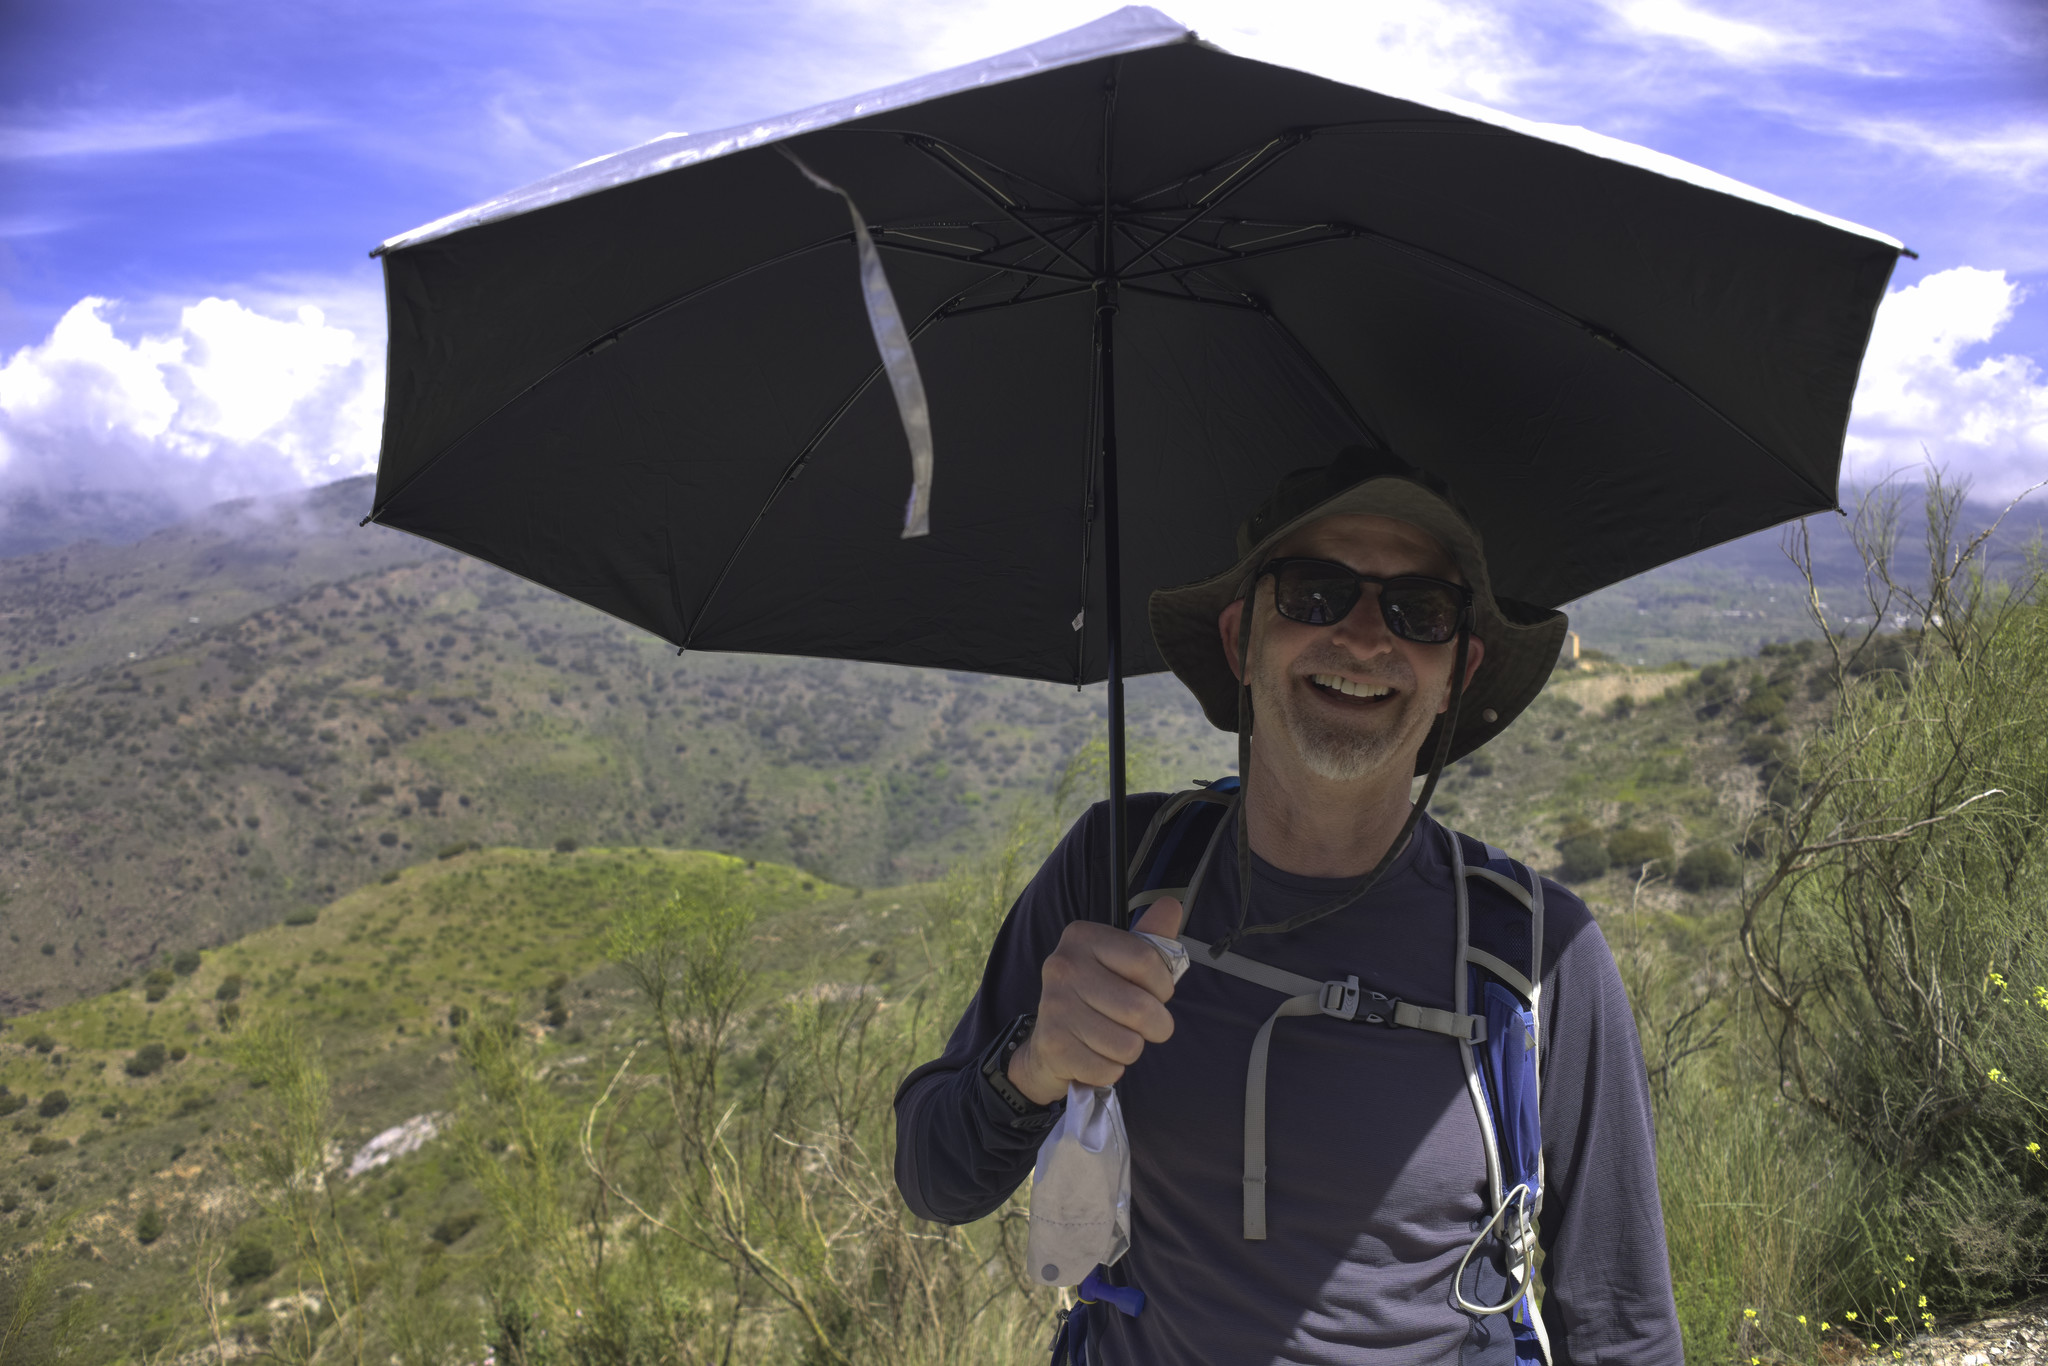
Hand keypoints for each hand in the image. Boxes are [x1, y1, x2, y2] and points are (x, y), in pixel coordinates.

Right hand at [1006, 896, 1186, 1106]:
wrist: (1048, 1044)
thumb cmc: (1096, 997)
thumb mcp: (1121, 962)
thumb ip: (1150, 939)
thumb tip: (1171, 906)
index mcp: (1082, 937)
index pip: (1147, 961)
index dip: (1163, 986)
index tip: (1156, 993)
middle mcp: (1063, 966)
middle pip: (1141, 1008)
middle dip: (1156, 1025)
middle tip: (1144, 1024)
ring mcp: (1055, 1007)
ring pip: (1128, 1044)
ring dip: (1132, 1049)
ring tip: (1115, 1038)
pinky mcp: (1054, 1046)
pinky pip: (1109, 1069)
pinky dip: (1111, 1069)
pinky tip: (1096, 1054)